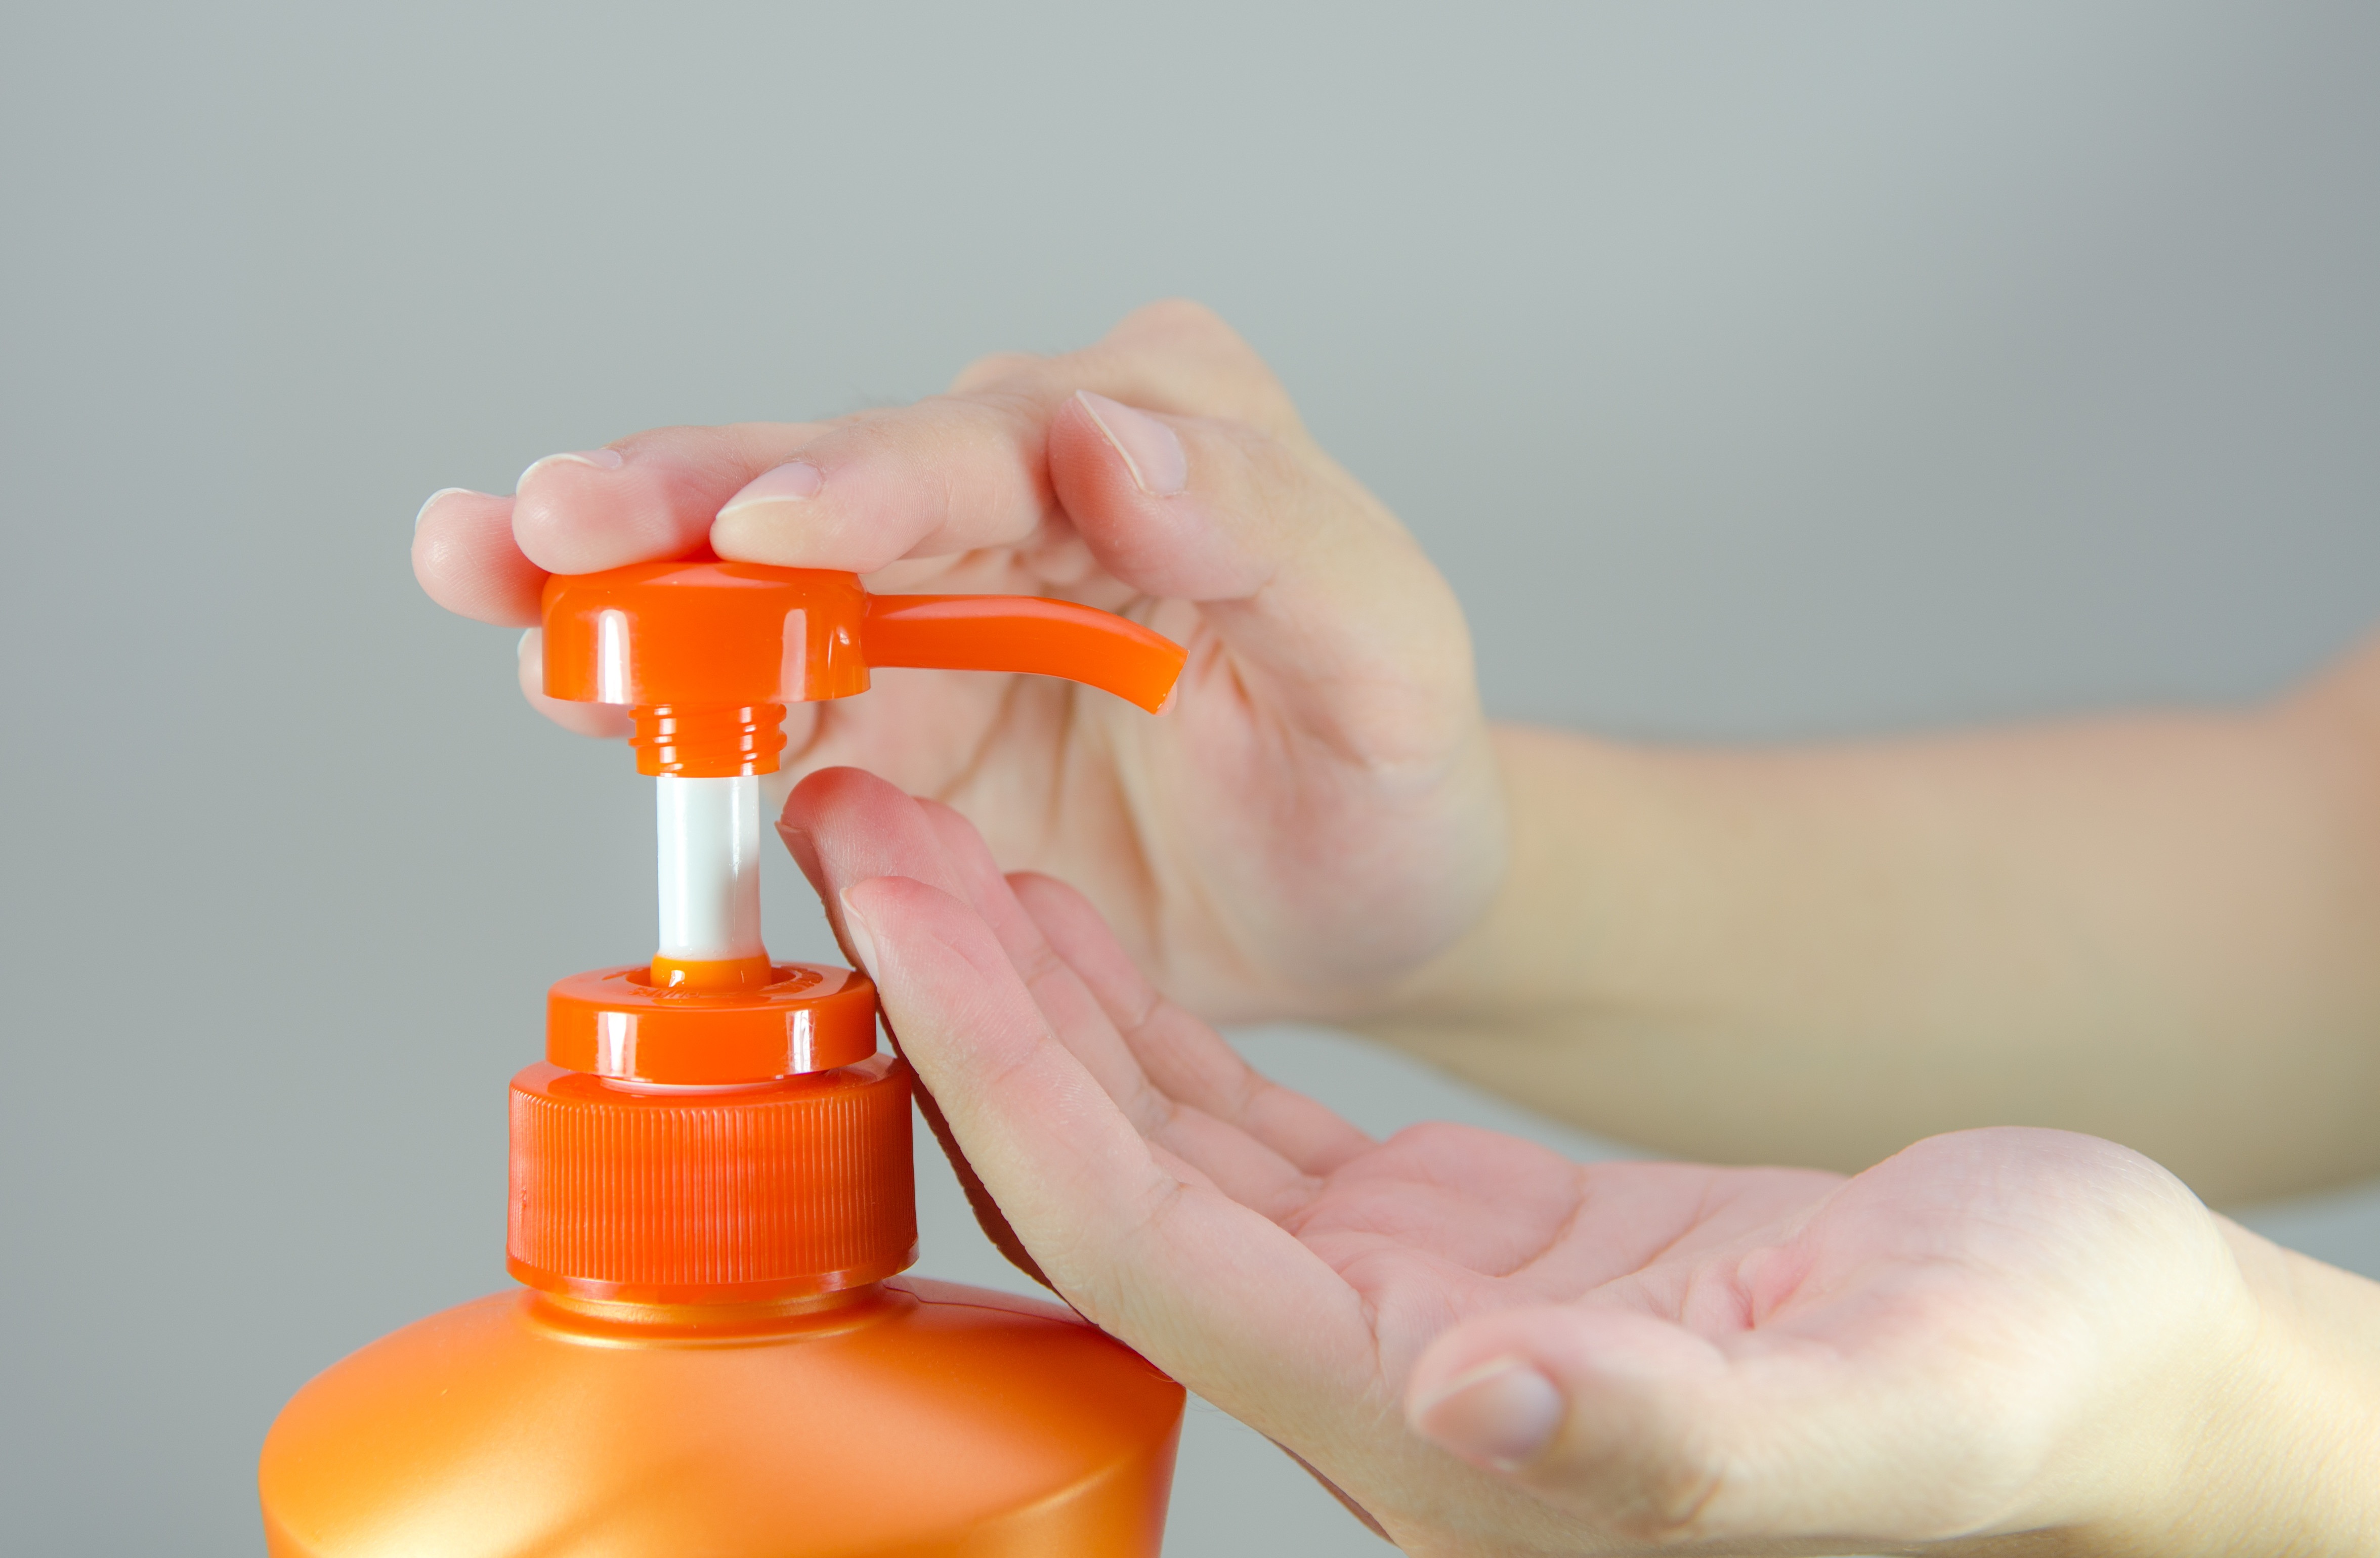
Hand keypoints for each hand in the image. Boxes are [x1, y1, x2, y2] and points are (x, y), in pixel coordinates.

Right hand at [411, 300, 1502, 1019]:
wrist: (1354, 900)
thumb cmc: (1386, 773)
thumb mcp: (1388, 658)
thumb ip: (1272, 538)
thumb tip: (1114, 440)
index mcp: (1160, 436)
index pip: (1000, 442)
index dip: (874, 482)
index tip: (775, 525)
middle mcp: (1024, 487)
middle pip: (836, 482)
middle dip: (691, 500)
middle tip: (560, 520)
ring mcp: (932, 599)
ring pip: (756, 571)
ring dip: (618, 576)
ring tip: (486, 563)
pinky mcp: (879, 711)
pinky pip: (751, 696)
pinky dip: (647, 689)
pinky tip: (548, 671)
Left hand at [779, 766, 2336, 1555]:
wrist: (2095, 1381)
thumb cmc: (2029, 1392)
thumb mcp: (1893, 1404)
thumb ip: (1669, 1437)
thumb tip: (1482, 1410)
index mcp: (1437, 1419)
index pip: (1147, 1231)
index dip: (1008, 1072)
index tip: (900, 912)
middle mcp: (1372, 1370)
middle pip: (1100, 1176)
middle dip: (960, 1005)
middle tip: (851, 829)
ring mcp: (1393, 1300)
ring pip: (1147, 1136)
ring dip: (1025, 991)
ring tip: (919, 841)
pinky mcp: (1434, 1240)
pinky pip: (1232, 1122)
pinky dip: (1138, 1017)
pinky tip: (1068, 920)